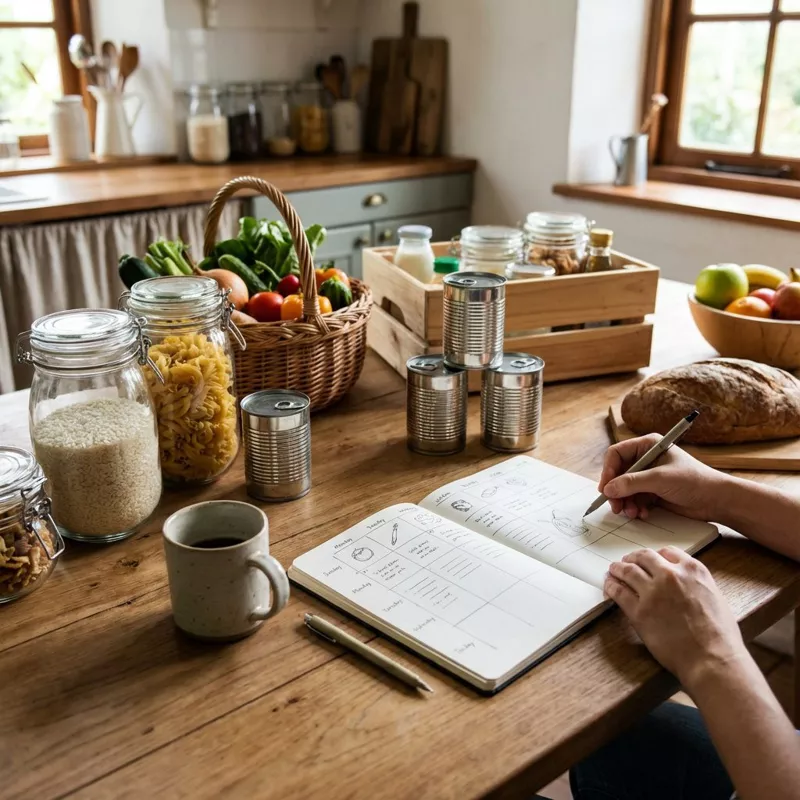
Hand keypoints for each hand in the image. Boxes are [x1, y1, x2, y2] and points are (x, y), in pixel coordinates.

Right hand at [599, 434, 729, 520]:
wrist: (717, 500)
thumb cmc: (694, 481)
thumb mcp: (660, 479)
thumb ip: (632, 483)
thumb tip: (608, 489)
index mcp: (647, 445)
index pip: (617, 454)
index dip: (608, 471)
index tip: (605, 488)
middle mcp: (646, 459)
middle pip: (618, 473)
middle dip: (616, 491)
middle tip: (615, 506)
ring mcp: (649, 476)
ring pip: (624, 489)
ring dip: (625, 502)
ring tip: (631, 513)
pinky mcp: (653, 492)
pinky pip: (634, 499)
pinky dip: (635, 507)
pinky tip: (642, 514)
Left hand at [605, 547, 748, 689]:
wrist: (712, 658)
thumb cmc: (720, 636)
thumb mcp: (714, 597)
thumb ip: (695, 584)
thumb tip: (684, 584)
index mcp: (692, 570)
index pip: (667, 552)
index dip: (655, 556)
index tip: (649, 560)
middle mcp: (670, 575)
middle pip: (644, 558)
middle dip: (633, 558)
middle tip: (626, 561)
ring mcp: (652, 592)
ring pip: (628, 572)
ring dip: (618, 569)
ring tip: (613, 570)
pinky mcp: (638, 611)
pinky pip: (619, 592)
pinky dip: (611, 586)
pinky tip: (609, 586)